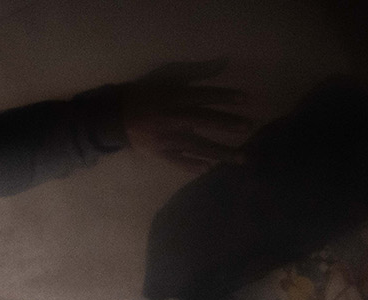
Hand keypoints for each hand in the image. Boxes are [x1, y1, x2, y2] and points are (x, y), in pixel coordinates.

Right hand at [118, 60, 249, 171]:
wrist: (117, 116)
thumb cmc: (147, 92)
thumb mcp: (169, 75)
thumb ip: (197, 71)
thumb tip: (224, 62)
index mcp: (175, 97)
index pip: (205, 96)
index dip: (226, 97)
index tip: (246, 99)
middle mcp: (174, 118)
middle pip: (205, 120)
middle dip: (228, 124)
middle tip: (250, 127)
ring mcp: (168, 139)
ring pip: (198, 146)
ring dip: (221, 153)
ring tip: (242, 158)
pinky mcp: (162, 153)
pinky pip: (179, 162)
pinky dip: (193, 166)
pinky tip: (208, 169)